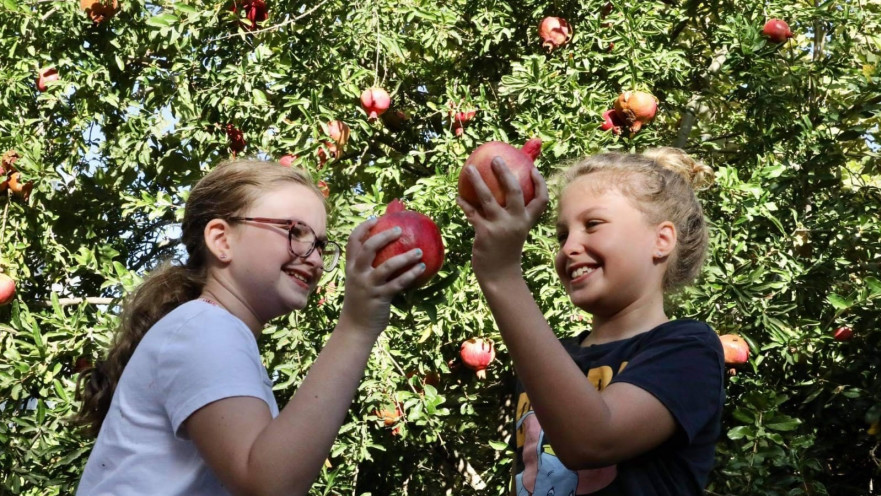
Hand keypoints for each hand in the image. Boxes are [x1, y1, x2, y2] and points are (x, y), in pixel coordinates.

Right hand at [338, 219, 425, 336]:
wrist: (355, 327)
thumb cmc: (362, 301)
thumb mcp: (359, 282)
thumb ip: (368, 267)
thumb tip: (389, 251)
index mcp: (351, 267)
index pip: (353, 241)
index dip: (364, 227)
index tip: (377, 219)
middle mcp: (357, 273)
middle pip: (369, 248)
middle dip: (384, 236)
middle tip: (400, 230)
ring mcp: (368, 285)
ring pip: (387, 266)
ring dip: (405, 257)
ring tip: (419, 251)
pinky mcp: (380, 297)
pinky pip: (398, 283)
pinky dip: (411, 275)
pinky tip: (422, 268)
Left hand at [456, 157, 548, 280]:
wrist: (499, 275)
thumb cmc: (505, 251)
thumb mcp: (514, 232)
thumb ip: (511, 216)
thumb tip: (499, 196)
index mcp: (527, 221)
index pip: (541, 199)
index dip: (539, 182)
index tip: (532, 168)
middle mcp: (516, 222)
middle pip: (514, 191)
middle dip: (505, 173)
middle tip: (495, 159)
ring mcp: (500, 227)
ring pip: (488, 198)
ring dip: (477, 181)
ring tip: (468, 169)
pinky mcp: (484, 233)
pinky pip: (472, 213)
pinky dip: (464, 203)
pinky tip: (458, 196)